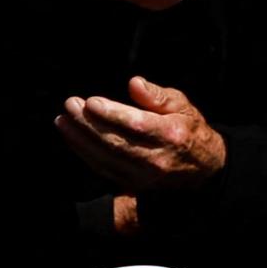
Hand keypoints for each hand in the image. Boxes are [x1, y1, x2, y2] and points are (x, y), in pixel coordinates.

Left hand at [55, 76, 227, 192]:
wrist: (204, 169)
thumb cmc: (189, 129)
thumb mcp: (182, 105)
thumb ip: (157, 95)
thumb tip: (134, 83)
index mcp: (170, 135)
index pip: (135, 124)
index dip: (110, 114)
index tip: (90, 102)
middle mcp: (156, 159)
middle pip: (115, 142)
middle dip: (88, 124)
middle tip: (70, 105)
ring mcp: (143, 176)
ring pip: (105, 158)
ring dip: (80, 140)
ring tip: (63, 121)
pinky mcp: (133, 184)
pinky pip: (103, 169)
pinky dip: (85, 154)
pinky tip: (72, 138)